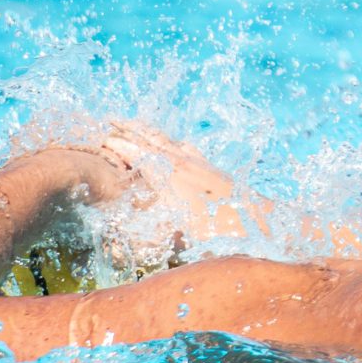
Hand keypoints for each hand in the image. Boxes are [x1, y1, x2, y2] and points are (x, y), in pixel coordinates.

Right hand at [39, 121, 270, 245]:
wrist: (261, 224)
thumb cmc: (217, 234)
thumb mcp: (175, 237)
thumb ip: (144, 234)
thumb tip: (112, 243)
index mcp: (169, 175)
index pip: (136, 152)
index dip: (117, 145)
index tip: (101, 140)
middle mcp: (183, 162)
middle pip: (151, 137)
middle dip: (130, 127)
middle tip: (112, 118)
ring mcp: (199, 162)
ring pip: (169, 139)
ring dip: (150, 130)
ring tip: (137, 124)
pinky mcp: (213, 168)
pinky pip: (187, 146)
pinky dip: (173, 140)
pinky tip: (175, 143)